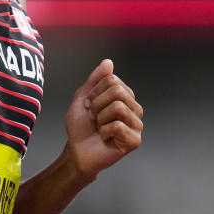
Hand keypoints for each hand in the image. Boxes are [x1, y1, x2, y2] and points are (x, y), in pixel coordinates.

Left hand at [64, 58, 143, 181]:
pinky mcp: (135, 141)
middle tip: (94, 118)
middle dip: (97, 105)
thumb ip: (96, 79)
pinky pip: (117, 126)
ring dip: (100, 119)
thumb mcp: (83, 98)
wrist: (77, 152)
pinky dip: (104, 132)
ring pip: (118, 107)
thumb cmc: (81, 127)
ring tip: (100, 128)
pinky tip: (105, 139)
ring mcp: (137, 125)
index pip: (112, 80)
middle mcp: (135, 109)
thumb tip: (109, 62)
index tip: (90, 107)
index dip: (95, 93)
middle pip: (117, 91)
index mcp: (125, 97)